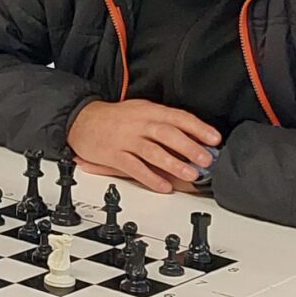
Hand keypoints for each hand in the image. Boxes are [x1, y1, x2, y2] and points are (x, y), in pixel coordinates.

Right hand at [66, 99, 222, 193]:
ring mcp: (125, 139)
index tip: (215, 139)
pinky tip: (163, 186)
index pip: (178, 117)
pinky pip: (134, 168)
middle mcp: (138, 123)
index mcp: (148, 110)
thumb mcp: (141, 111)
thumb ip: (164, 122)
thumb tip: (193, 137)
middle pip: (167, 133)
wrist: (80, 120)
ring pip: (152, 151)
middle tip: (206, 159)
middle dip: (189, 147)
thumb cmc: (115, 118)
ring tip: (190, 174)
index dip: (198, 128)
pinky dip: (150, 178)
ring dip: (173, 163)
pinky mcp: (113, 155)